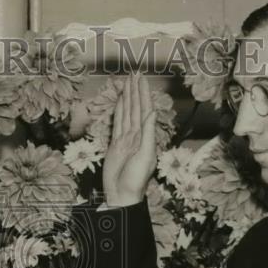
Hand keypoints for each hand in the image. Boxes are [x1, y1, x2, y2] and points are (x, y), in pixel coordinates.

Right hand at [102, 72, 156, 206]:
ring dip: (127, 97)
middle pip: (135, 108)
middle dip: (135, 91)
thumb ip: (148, 133)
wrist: (122, 194)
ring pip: (126, 113)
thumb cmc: (136, 179)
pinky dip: (119, 111)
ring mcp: (125, 139)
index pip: (144, 110)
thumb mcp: (146, 155)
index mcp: (145, 136)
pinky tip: (120, 102)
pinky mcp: (115, 144)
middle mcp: (136, 135)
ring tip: (127, 82)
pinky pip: (117, 123)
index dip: (143, 94)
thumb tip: (151, 111)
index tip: (141, 79)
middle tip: (135, 73)